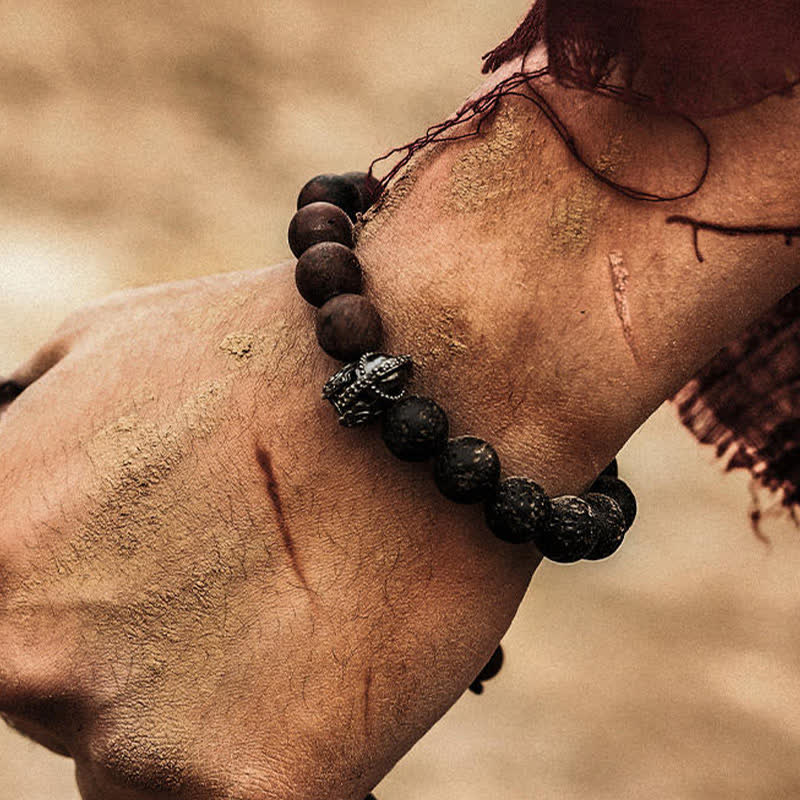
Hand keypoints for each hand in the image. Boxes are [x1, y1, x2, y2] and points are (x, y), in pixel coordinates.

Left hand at [0, 265, 539, 799]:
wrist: (443, 366)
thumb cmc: (276, 349)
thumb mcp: (99, 352)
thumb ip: (31, 448)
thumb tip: (17, 518)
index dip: (47, 608)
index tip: (110, 588)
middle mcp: (28, 658)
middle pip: (51, 702)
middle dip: (126, 644)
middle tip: (218, 571)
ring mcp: (141, 738)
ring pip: (140, 761)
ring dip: (199, 700)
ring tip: (287, 601)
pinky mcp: (259, 790)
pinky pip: (237, 793)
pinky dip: (276, 743)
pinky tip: (329, 654)